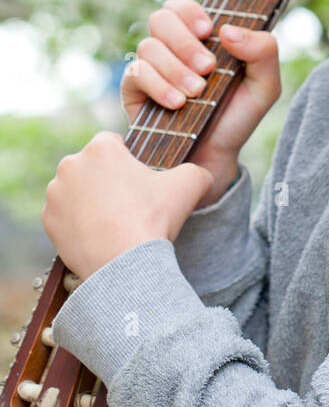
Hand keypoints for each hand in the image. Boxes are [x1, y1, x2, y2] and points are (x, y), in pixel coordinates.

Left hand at [42, 131, 213, 279]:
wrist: (125, 265)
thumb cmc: (154, 219)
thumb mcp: (190, 184)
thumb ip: (196, 171)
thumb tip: (202, 174)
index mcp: (100, 147)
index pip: (114, 142)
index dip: (130, 159)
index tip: (140, 180)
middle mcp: (71, 164)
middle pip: (93, 165)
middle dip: (108, 179)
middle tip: (129, 203)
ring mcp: (56, 193)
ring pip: (77, 189)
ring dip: (91, 199)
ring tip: (114, 220)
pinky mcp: (48, 219)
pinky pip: (65, 214)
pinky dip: (79, 222)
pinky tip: (100, 234)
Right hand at [122, 0, 281, 205]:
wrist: (216, 158)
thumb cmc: (239, 117)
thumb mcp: (265, 85)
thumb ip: (264, 51)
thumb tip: (228, 30)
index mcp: (200, 38)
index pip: (181, 5)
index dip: (189, 10)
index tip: (208, 30)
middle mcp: (171, 48)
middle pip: (160, 18)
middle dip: (184, 42)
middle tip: (207, 68)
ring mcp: (150, 68)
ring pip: (149, 47)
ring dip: (176, 68)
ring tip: (196, 93)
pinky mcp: (134, 91)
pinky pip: (135, 73)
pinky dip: (158, 85)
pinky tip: (177, 103)